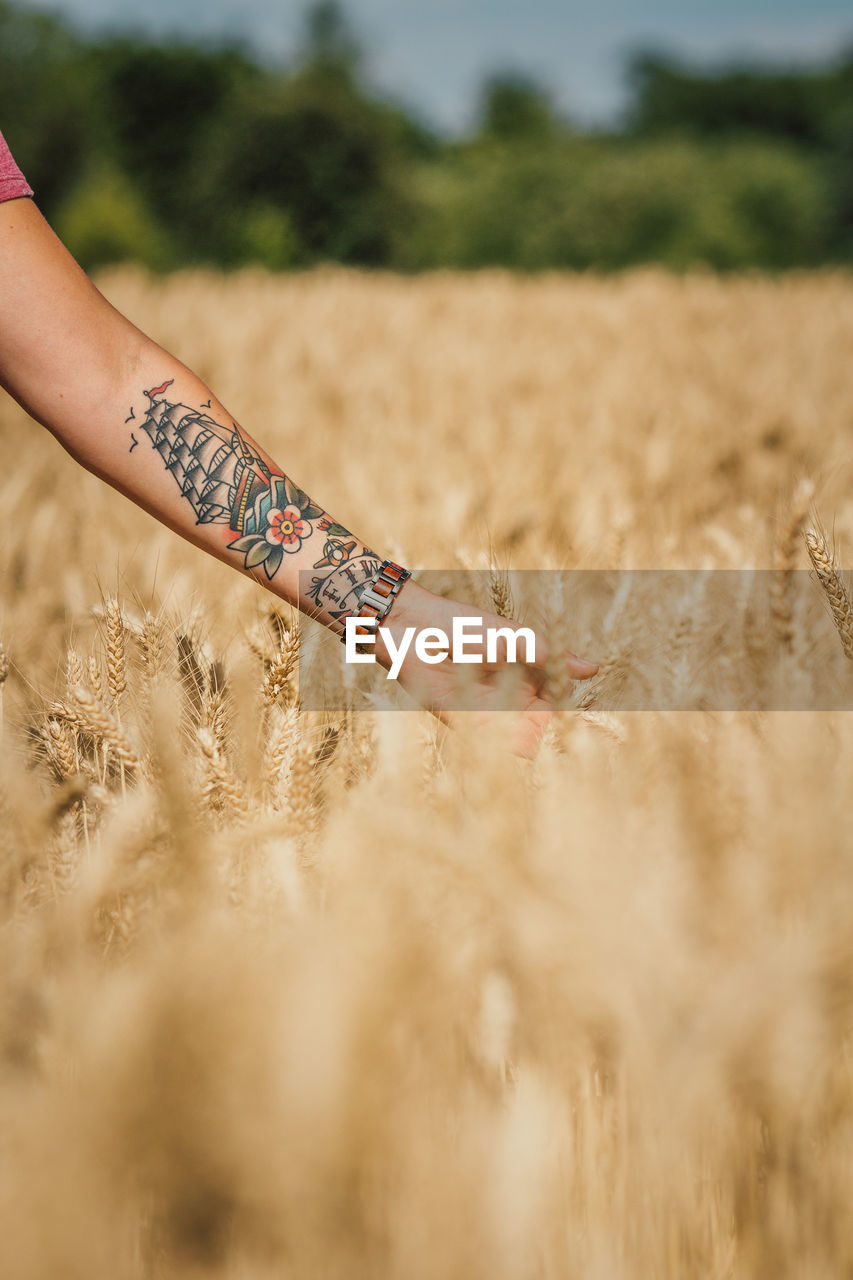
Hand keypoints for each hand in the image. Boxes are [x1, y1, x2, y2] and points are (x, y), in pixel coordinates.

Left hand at [372, 581, 598, 756]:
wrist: (413, 628)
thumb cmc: (464, 624)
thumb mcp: (515, 638)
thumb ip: (551, 656)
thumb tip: (592, 668)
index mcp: (525, 674)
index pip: (556, 701)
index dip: (572, 714)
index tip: (591, 725)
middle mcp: (508, 696)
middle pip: (540, 726)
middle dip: (555, 737)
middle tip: (575, 745)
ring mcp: (486, 711)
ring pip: (517, 738)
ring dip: (532, 745)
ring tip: (548, 750)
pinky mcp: (461, 722)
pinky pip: (488, 742)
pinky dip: (503, 746)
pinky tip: (519, 746)